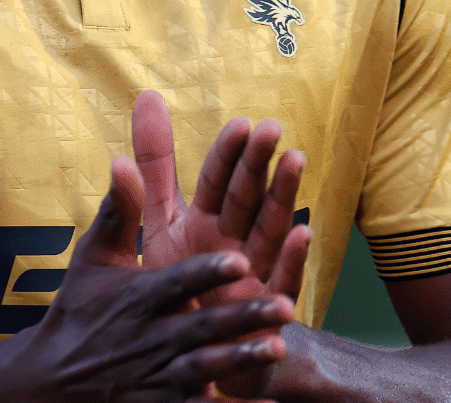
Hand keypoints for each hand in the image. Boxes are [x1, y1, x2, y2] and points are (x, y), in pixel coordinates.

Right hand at [5, 155, 295, 402]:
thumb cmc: (79, 309)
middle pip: (202, 327)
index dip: (207, 273)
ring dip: (240, 358)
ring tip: (276, 348)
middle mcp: (152, 337)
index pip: (177, 282)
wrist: (53, 381)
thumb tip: (122, 160)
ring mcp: (159, 375)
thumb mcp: (94, 259)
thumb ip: (118, 211)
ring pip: (206, 368)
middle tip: (282, 306)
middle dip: (241, 318)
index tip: (239, 262)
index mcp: (139, 298)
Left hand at [132, 91, 311, 397]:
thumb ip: (155, 165)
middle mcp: (232, 242)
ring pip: (270, 229)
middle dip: (257, 164)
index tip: (239, 124)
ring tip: (296, 160)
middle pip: (246, 197)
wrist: (197, 354)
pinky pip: (281, 282)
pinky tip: (303, 233)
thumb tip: (147, 96)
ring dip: (283, 196)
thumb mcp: (160, 221)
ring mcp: (252, 273)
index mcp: (204, 221)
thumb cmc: (182, 283)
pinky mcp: (263, 310)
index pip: (216, 180)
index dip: (226, 154)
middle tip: (271, 129)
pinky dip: (292, 259)